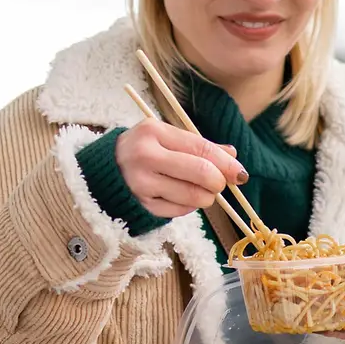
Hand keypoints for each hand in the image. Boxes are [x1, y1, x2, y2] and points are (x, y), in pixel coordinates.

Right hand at [115, 120, 245, 217]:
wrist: (103, 170)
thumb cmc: (143, 150)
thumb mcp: (166, 138)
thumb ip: (199, 146)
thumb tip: (233, 155)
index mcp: (153, 132)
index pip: (200, 149)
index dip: (226, 163)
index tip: (241, 174)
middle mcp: (144, 156)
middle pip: (200, 173)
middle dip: (218, 182)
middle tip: (219, 184)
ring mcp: (140, 183)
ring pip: (193, 196)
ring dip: (206, 197)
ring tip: (200, 191)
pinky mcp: (140, 205)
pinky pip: (180, 211)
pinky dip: (188, 206)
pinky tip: (180, 197)